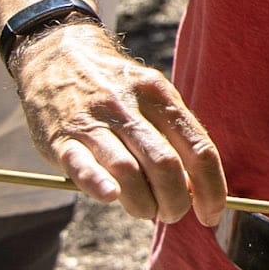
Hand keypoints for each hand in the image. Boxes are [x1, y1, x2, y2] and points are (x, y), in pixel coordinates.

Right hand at [8, 21, 226, 224]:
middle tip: (172, 214)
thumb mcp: (151, 95)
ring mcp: (94, 121)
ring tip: (145, 211)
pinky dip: (98, 184)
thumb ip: (173, 135)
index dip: (211, 189)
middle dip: (175, 200)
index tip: (212, 215)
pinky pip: (82, 165)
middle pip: (165, 164)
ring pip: (127, 170)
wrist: (56, 54)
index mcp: (160, 95)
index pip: (198, 148)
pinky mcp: (61, 138)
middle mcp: (129, 106)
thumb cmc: (116, 88)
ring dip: (143, 203)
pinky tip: (111, 197)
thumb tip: (197, 189)